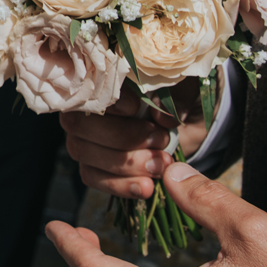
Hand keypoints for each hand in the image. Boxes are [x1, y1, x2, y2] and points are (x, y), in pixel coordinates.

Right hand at [61, 81, 206, 199]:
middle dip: (122, 137)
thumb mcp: (182, 91)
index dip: (107, 100)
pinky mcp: (91, 165)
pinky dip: (119, 185)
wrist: (186, 125)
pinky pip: (92, 177)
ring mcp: (83, 137)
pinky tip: (146, 188)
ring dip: (124, 163)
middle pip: (79, 124)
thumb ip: (174, 98)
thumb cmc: (178, 98)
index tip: (135, 108)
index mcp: (101, 78)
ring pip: (84, 152)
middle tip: (160, 141)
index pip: (88, 88)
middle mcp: (84, 107)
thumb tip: (160, 117)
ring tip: (160, 166)